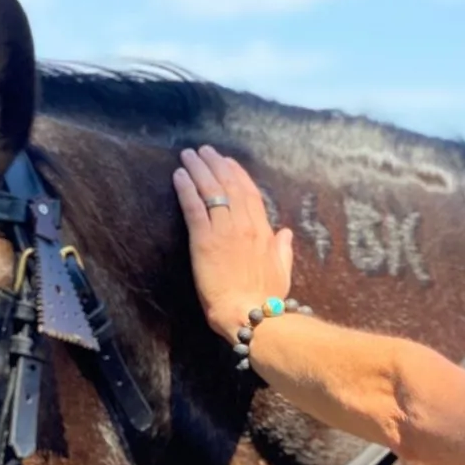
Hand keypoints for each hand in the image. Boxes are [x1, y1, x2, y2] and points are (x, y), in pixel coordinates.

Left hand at [173, 145, 294, 342]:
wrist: (249, 314)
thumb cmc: (266, 298)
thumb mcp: (282, 271)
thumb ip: (283, 249)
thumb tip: (286, 232)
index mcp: (263, 232)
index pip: (250, 193)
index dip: (237, 174)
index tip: (228, 161)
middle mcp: (243, 225)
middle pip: (229, 185)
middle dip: (215, 164)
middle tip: (204, 150)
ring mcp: (224, 231)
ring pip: (210, 190)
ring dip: (198, 169)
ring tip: (188, 155)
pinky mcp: (204, 241)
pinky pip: (194, 208)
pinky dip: (186, 189)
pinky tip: (178, 176)